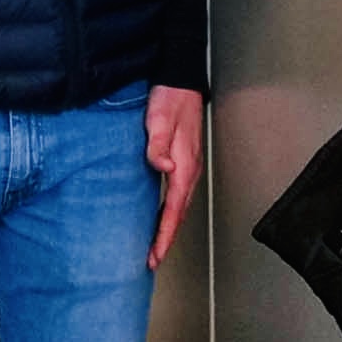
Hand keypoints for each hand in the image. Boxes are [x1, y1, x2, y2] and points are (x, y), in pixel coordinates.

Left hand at [144, 86, 205, 269]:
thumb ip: (159, 144)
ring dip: (168, 228)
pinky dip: (169, 211)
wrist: (180, 80)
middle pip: (178, 214)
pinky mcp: (183, 161)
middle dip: (166, 239)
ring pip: (179, 206)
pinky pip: (177, 195)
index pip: (174, 209)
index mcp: (185, 165)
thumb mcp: (160, 119)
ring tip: (155, 246)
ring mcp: (188, 166)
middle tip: (152, 260)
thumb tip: (162, 166)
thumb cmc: (169, 98)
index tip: (155, 254)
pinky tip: (161, 215)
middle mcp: (189, 170)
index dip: (164, 234)